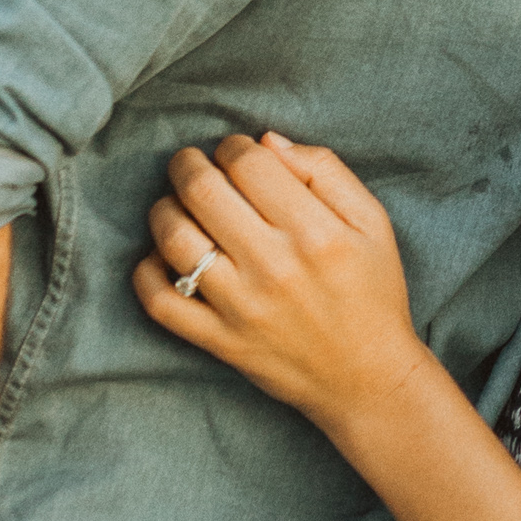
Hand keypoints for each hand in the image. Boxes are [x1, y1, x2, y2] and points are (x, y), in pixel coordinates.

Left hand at [134, 134, 426, 444]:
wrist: (368, 378)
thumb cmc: (372, 293)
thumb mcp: (373, 222)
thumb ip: (326, 171)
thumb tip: (267, 141)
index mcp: (316, 232)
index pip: (249, 164)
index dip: (233, 146)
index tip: (235, 152)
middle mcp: (275, 267)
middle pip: (203, 192)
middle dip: (188, 164)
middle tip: (191, 163)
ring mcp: (241, 308)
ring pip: (174, 240)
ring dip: (165, 209)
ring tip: (177, 204)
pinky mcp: (220, 342)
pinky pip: (161, 303)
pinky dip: (147, 273)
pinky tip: (162, 257)